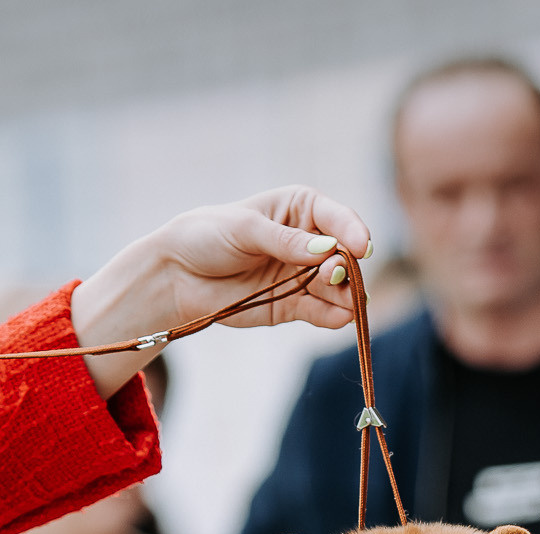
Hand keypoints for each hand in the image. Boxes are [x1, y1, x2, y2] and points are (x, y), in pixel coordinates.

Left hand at [73, 187, 374, 394]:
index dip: (353, 231)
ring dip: (346, 294)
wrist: (177, 274)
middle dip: (347, 268)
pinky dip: (333, 317)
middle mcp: (310, 242)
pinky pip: (322, 313)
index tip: (362, 247)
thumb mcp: (245, 228)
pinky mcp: (295, 306)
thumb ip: (285, 240)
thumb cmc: (207, 235)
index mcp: (301, 209)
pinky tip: (339, 318)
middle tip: (334, 275)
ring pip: (339, 288)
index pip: (338, 218)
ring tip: (343, 301)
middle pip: (345, 256)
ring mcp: (304, 276)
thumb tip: (327, 250)